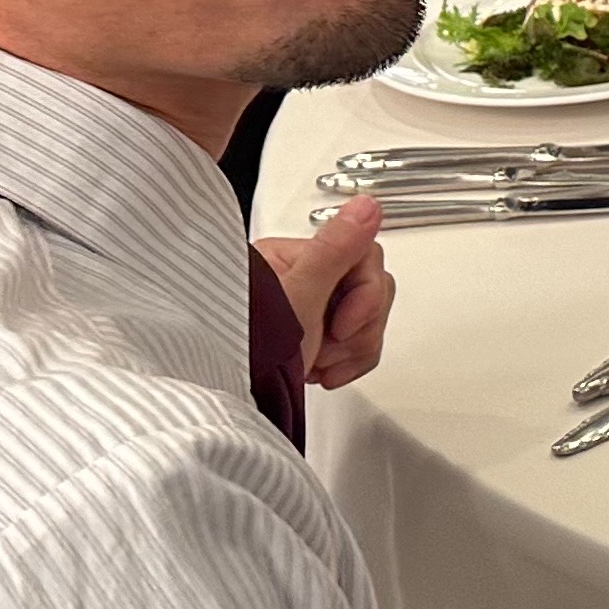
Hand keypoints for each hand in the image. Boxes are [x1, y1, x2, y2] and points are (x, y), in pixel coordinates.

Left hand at [254, 193, 395, 390]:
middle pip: (371, 290)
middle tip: (327, 344)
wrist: (237, 403)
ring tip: (318, 362)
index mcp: (294, 258)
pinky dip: (347, 363)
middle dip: (356, 328)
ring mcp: (313, 312)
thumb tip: (367, 206)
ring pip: (370, 319)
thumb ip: (336, 249)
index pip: (364, 256)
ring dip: (350, 349)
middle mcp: (303, 279)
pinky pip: (361, 343)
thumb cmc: (251, 353)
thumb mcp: (299, 297)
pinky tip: (321, 371)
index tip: (342, 325)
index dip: (365, 295)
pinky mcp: (319, 340)